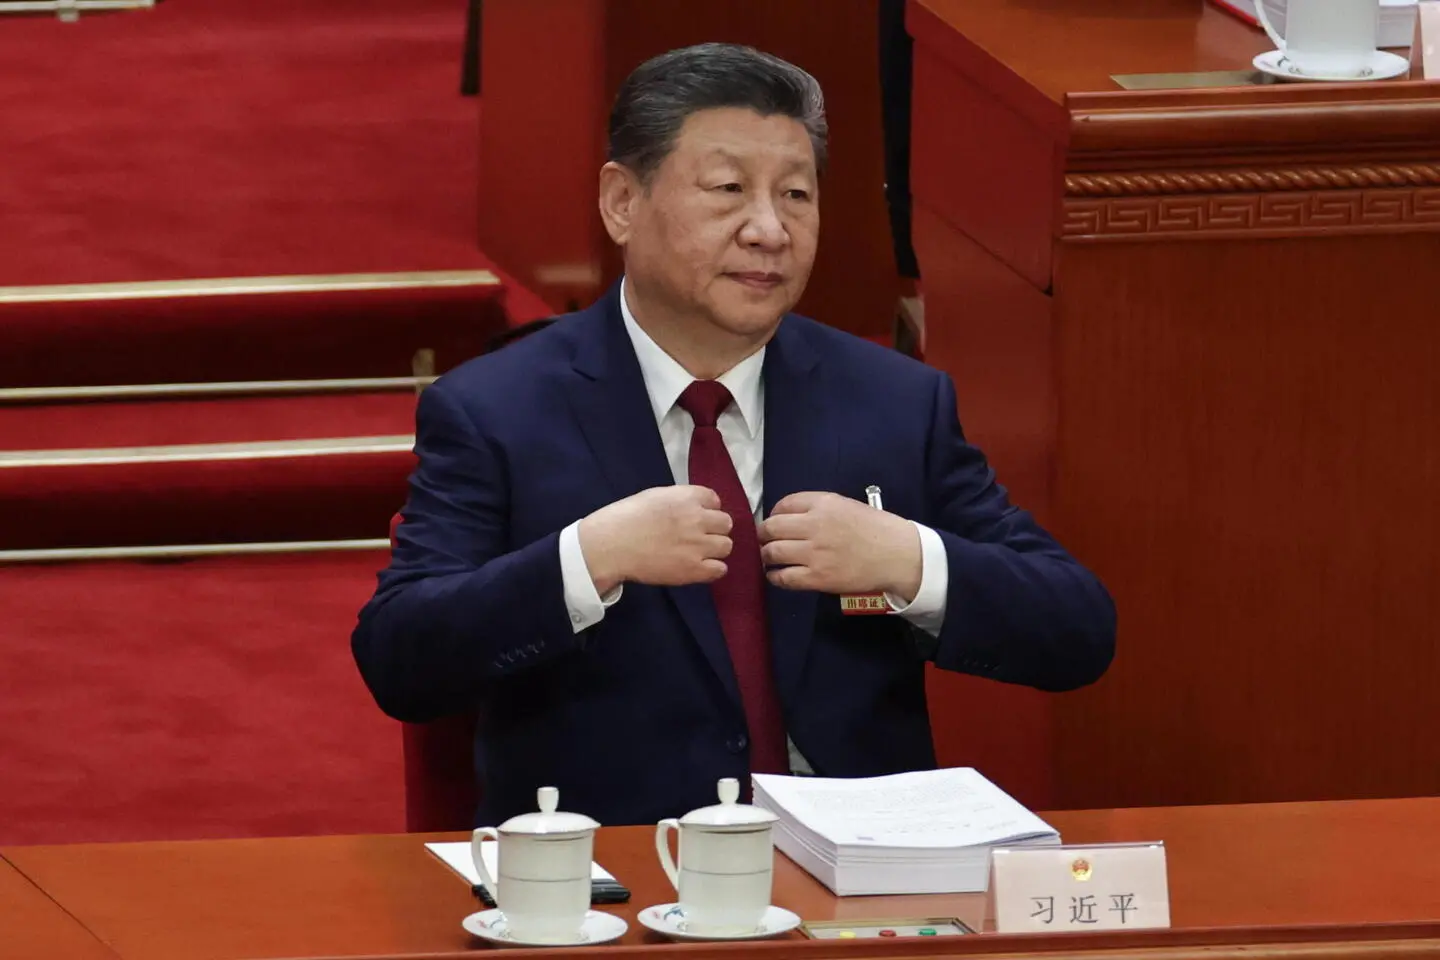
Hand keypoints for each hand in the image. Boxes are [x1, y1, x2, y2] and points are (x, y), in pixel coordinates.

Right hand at [577, 486, 733, 592]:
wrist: (609, 546)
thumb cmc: (624, 518)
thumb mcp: (654, 496)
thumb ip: (679, 500)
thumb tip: (693, 508)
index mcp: (687, 497)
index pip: (715, 500)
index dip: (706, 510)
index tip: (694, 518)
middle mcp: (697, 518)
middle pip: (725, 523)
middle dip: (714, 529)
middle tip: (697, 537)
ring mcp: (698, 545)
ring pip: (726, 546)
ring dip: (715, 549)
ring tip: (697, 553)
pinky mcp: (694, 570)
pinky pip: (720, 569)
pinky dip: (712, 569)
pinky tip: (699, 568)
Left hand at [758, 492, 921, 600]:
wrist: (898, 555)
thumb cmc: (876, 529)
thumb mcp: (846, 505)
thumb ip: (819, 508)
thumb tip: (790, 518)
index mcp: (824, 503)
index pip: (784, 504)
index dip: (774, 514)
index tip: (775, 522)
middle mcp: (815, 525)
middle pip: (771, 527)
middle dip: (764, 535)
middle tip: (765, 541)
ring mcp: (814, 552)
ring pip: (772, 552)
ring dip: (766, 555)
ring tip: (769, 558)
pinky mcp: (817, 577)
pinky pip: (784, 577)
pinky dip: (774, 576)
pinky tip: (776, 575)